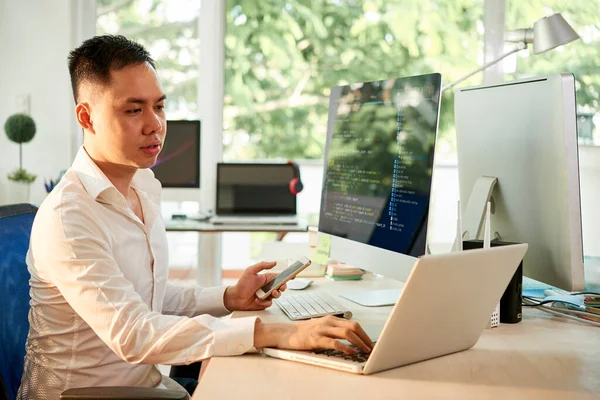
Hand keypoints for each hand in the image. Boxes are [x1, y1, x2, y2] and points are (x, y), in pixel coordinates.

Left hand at [224, 261, 286, 310]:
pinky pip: (270, 303)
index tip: (293, 275)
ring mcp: (267, 295)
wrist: (236, 298)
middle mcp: (268, 287)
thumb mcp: (250, 271)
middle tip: (281, 288)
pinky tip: (258, 300)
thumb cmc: (242, 284)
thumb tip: (274, 262)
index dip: (287, 276)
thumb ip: (262, 265)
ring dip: (275, 294)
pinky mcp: (264, 303)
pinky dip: (264, 302)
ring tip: (270, 293)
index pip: (279, 277)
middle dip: (283, 287)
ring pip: (277, 295)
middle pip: (281, 287)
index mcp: (267, 278)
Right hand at [254, 315, 373, 354]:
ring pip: (346, 333)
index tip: (370, 343)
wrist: (286, 333)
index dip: (364, 334)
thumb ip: (335, 330)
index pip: (353, 324)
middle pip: (353, 326)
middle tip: (371, 348)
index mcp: (331, 319)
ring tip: (364, 351)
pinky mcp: (316, 339)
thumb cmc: (304, 333)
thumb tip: (352, 338)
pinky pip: (334, 342)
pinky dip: (345, 347)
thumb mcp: (322, 327)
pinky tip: (351, 352)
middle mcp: (328, 322)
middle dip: (364, 338)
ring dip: (358, 343)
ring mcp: (322, 329)